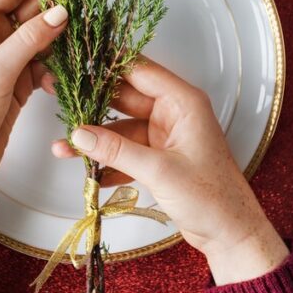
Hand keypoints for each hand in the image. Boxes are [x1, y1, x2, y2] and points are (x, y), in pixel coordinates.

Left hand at [0, 0, 67, 195]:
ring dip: (61, 41)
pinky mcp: (21, 77)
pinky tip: (60, 79)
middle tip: (87, 12)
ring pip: (44, 34)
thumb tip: (61, 11)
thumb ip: (30, 38)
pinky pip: (46, 60)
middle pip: (34, 7)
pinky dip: (56, 67)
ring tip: (80, 46)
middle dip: (59, 9)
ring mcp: (9, 55)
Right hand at [50, 58, 288, 284]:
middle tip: (61, 97)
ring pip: (121, 128)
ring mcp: (165, 136)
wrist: (230, 233)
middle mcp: (174, 114)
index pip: (140, 71)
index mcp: (183, 103)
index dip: (109, 64)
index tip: (79, 59)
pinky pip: (126, 152)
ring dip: (96, 140)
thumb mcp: (160, 170)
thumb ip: (117, 150)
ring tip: (65, 146)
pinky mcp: (159, 158)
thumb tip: (80, 134)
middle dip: (93, 103)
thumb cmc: (212, 197)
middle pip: (125, 98)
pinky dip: (108, 161)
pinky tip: (87, 171)